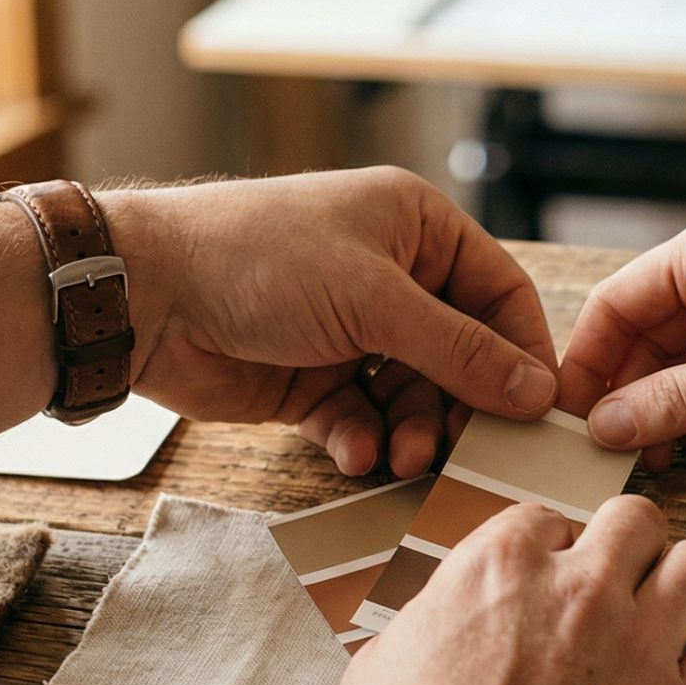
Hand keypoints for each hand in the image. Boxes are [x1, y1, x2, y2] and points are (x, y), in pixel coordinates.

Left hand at [102, 168, 556, 477]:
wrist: (148, 293)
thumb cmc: (258, 261)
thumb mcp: (375, 300)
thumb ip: (460, 350)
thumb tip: (534, 390)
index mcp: (414, 227)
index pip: (499, 293)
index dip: (521, 352)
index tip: (538, 412)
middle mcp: (388, 275)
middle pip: (460, 355)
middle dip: (461, 405)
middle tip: (466, 450)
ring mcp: (348, 329)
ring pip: (412, 395)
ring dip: (413, 430)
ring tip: (401, 457)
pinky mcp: (310, 377)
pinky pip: (361, 417)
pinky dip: (363, 439)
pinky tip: (355, 452)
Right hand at [332, 496, 685, 684]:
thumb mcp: (378, 676)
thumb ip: (421, 630)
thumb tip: (430, 630)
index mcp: (497, 570)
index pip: (546, 519)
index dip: (551, 550)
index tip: (552, 580)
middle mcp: (577, 590)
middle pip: (635, 520)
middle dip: (627, 546)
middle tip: (620, 583)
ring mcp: (637, 644)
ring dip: (685, 585)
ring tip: (670, 616)